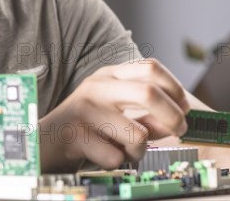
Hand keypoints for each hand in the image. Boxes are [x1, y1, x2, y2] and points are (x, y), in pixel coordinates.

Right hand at [38, 58, 189, 171]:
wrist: (44, 141)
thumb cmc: (88, 125)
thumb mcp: (116, 110)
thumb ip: (145, 113)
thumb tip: (175, 122)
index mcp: (110, 75)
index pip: (151, 67)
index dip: (175, 87)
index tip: (184, 107)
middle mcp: (98, 86)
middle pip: (148, 93)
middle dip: (172, 115)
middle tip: (181, 130)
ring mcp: (85, 109)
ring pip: (137, 135)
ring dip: (140, 150)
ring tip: (127, 149)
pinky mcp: (75, 134)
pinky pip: (115, 157)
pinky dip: (116, 161)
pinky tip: (101, 154)